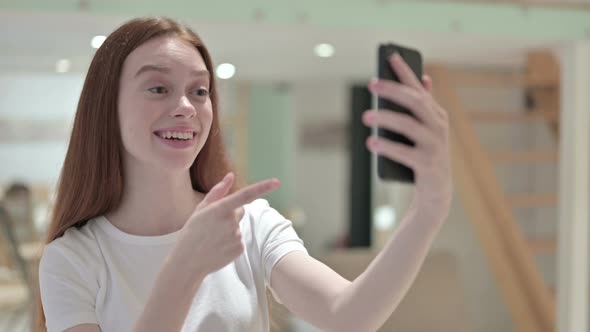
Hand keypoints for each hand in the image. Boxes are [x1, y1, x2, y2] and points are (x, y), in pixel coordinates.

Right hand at [176, 173, 280, 276]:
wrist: (188, 261)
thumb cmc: (192, 231)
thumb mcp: (201, 209)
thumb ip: (218, 191)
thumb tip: (231, 175)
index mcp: (220, 209)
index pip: (245, 195)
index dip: (263, 187)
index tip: (276, 182)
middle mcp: (230, 222)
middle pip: (240, 211)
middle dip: (231, 214)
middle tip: (213, 225)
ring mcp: (236, 237)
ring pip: (238, 227)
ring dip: (229, 230)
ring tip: (213, 238)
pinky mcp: (239, 249)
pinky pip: (239, 240)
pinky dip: (231, 242)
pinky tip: (218, 246)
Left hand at [363, 53, 452, 221]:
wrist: (437, 193)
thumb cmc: (425, 155)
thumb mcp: (426, 129)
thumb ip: (424, 105)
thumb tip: (424, 77)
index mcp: (436, 115)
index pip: (419, 88)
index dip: (405, 71)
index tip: (390, 55)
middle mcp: (438, 127)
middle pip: (415, 102)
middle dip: (393, 90)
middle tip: (371, 84)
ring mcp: (435, 146)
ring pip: (408, 126)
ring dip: (386, 118)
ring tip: (365, 116)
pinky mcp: (428, 165)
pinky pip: (405, 153)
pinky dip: (387, 147)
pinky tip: (371, 142)